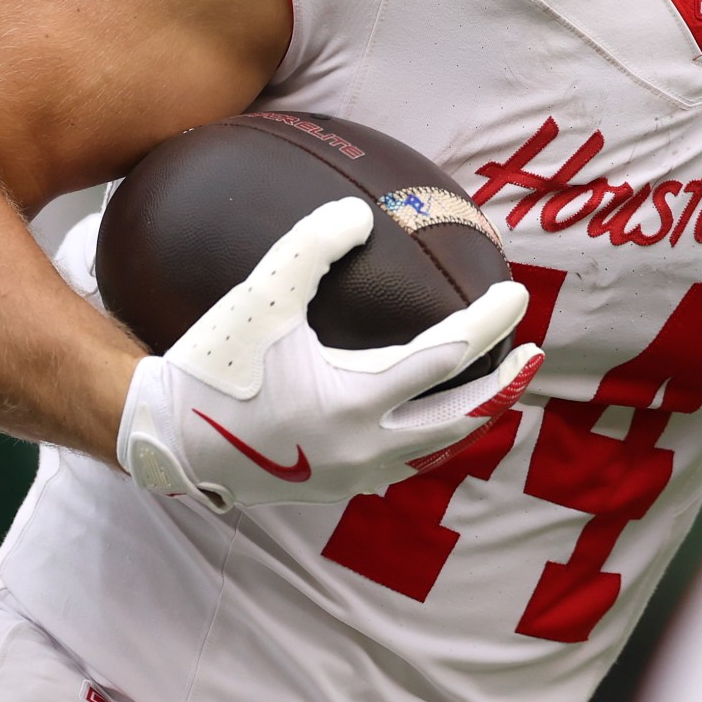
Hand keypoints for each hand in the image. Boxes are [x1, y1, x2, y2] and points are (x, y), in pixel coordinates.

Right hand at [117, 197, 541, 509]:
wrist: (165, 437)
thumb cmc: (214, 362)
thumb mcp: (261, 296)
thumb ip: (311, 246)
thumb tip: (359, 213)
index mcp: (356, 400)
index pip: (447, 358)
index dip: (490, 323)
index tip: (519, 293)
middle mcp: (365, 447)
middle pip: (461, 419)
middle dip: (503, 385)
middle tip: (535, 354)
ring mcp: (351, 474)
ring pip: (434, 449)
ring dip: (471, 417)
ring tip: (493, 389)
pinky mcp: (332, 487)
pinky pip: (401, 465)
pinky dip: (429, 439)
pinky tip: (425, 419)